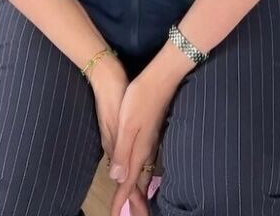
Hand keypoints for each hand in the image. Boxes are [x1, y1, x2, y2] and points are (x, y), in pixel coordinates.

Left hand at [89, 57, 155, 214]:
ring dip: (140, 190)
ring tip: (137, 204)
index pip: (129, 182)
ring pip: (145, 173)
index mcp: (139, 150)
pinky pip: (146, 162)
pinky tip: (141, 173)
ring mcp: (151, 141)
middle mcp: (147, 150)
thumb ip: (123, 151)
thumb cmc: (141, 97)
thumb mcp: (127, 124)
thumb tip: (118, 178)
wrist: (162, 77)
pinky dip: (143, 175)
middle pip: (140, 183)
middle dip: (136, 202)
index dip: (121, 200)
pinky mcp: (152, 133)